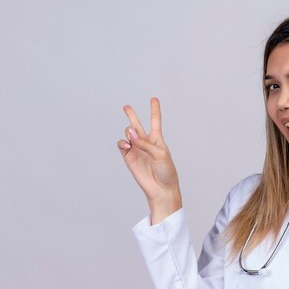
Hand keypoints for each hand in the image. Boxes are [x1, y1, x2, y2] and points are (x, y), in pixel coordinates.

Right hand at [117, 97, 181, 221]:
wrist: (161, 189)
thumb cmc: (166, 171)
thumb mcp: (161, 154)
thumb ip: (146, 143)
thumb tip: (130, 134)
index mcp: (157, 139)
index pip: (155, 121)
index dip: (154, 109)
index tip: (154, 99)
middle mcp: (145, 143)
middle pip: (137, 125)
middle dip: (132, 115)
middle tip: (126, 106)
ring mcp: (136, 150)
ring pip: (128, 134)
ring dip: (128, 131)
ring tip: (131, 136)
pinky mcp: (129, 158)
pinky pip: (122, 145)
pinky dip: (122, 142)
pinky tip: (127, 144)